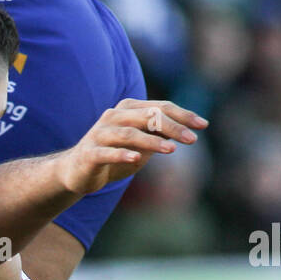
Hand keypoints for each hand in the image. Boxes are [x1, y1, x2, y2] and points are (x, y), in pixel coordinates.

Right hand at [59, 99, 206, 197]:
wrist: (76, 172)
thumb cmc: (112, 156)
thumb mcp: (140, 144)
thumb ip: (158, 134)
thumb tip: (186, 130)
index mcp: (128, 110)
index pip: (160, 107)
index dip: (183, 115)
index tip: (203, 125)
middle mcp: (113, 117)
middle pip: (147, 116)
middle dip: (172, 127)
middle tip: (192, 139)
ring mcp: (99, 134)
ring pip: (129, 133)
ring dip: (151, 141)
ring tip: (171, 151)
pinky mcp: (89, 153)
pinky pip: (107, 152)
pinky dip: (122, 154)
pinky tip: (136, 159)